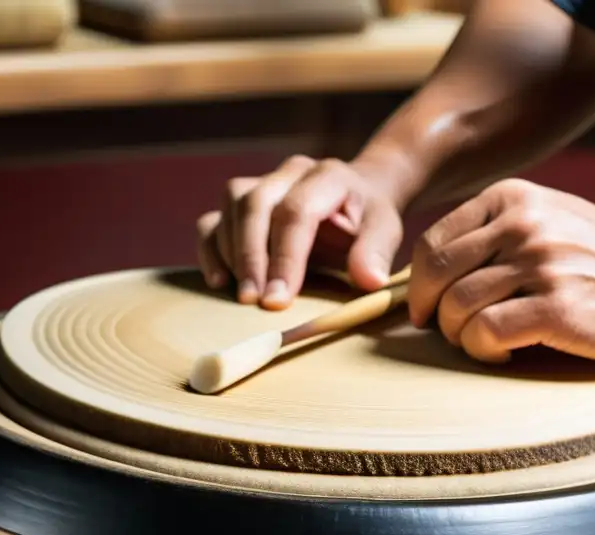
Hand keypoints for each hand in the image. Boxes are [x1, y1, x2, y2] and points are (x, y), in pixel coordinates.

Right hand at [196, 155, 402, 309]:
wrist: (355, 198)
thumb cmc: (367, 220)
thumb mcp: (384, 231)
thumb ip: (376, 252)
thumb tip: (369, 280)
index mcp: (327, 176)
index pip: (296, 211)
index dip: (285, 257)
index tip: (278, 299)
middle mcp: (289, 173)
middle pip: (255, 204)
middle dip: (252, 257)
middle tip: (252, 301)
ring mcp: (261, 183)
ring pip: (231, 208)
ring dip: (231, 254)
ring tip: (242, 295)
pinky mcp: (239, 203)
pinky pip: (211, 220)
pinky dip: (209, 250)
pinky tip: (219, 281)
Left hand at [409, 179, 594, 362]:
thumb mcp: (541, 220)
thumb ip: (489, 234)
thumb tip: (425, 277)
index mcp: (509, 199)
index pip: (432, 243)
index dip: (418, 283)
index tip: (427, 307)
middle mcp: (521, 224)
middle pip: (436, 275)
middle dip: (430, 311)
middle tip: (446, 330)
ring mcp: (539, 264)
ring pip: (457, 306)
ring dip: (459, 334)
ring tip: (483, 340)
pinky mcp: (555, 307)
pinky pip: (486, 332)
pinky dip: (483, 349)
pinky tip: (504, 351)